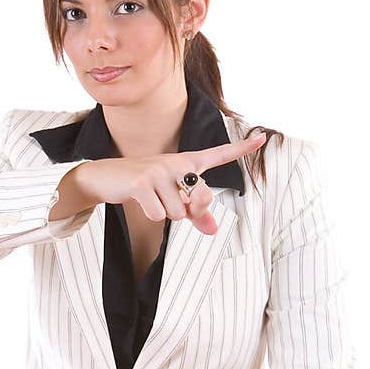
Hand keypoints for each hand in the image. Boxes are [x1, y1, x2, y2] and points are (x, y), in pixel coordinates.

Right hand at [76, 130, 267, 234]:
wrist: (106, 177)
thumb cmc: (144, 187)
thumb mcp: (172, 198)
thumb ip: (196, 214)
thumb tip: (213, 230)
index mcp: (187, 162)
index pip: (219, 154)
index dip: (242, 148)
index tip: (263, 138)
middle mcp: (176, 162)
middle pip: (201, 198)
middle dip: (190, 210)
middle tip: (169, 200)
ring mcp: (159, 171)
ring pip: (178, 213)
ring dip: (164, 213)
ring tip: (151, 198)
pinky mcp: (142, 183)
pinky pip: (158, 214)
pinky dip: (150, 214)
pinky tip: (140, 200)